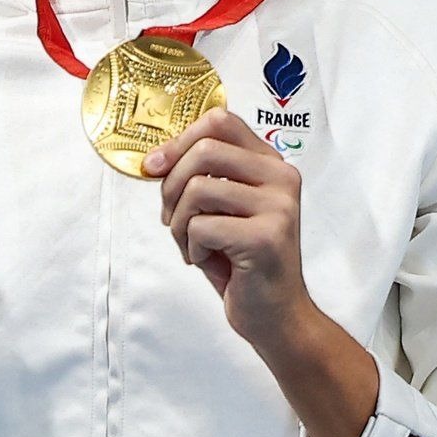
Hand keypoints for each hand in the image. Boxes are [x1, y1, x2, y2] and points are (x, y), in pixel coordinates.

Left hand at [145, 108, 311, 348]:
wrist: (275, 316)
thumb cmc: (243, 262)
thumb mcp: (223, 209)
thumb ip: (202, 177)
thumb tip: (155, 159)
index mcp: (271, 164)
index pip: (221, 121)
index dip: (180, 140)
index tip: (156, 166)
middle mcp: (281, 178)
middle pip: (205, 149)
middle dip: (171, 184)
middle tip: (170, 216)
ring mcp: (278, 207)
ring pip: (198, 188)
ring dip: (178, 222)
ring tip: (190, 244)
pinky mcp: (265, 238)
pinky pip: (201, 226)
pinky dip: (191, 247)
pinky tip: (207, 261)